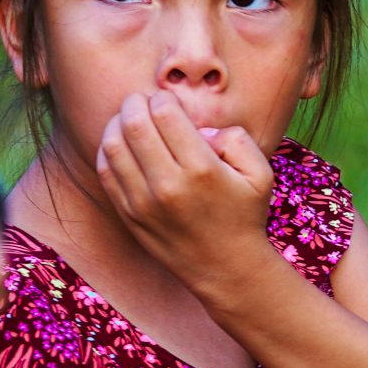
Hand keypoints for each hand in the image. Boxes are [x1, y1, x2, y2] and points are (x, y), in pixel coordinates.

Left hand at [94, 90, 276, 294]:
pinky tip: (120, 143)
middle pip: (135, 123)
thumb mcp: (261, 175)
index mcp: (203, 169)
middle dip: (136, 103)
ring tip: (129, 118)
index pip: (166, 113)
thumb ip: (238, 139)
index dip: (164, 99)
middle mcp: (169, 184)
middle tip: (142, 100)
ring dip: (117, 122)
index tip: (169, 102)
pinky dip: (108, 148)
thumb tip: (202, 128)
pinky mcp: (128, 213)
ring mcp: (144, 200)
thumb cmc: (244, 216)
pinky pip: (106, 170)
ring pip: (113, 144)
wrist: (226, 268)